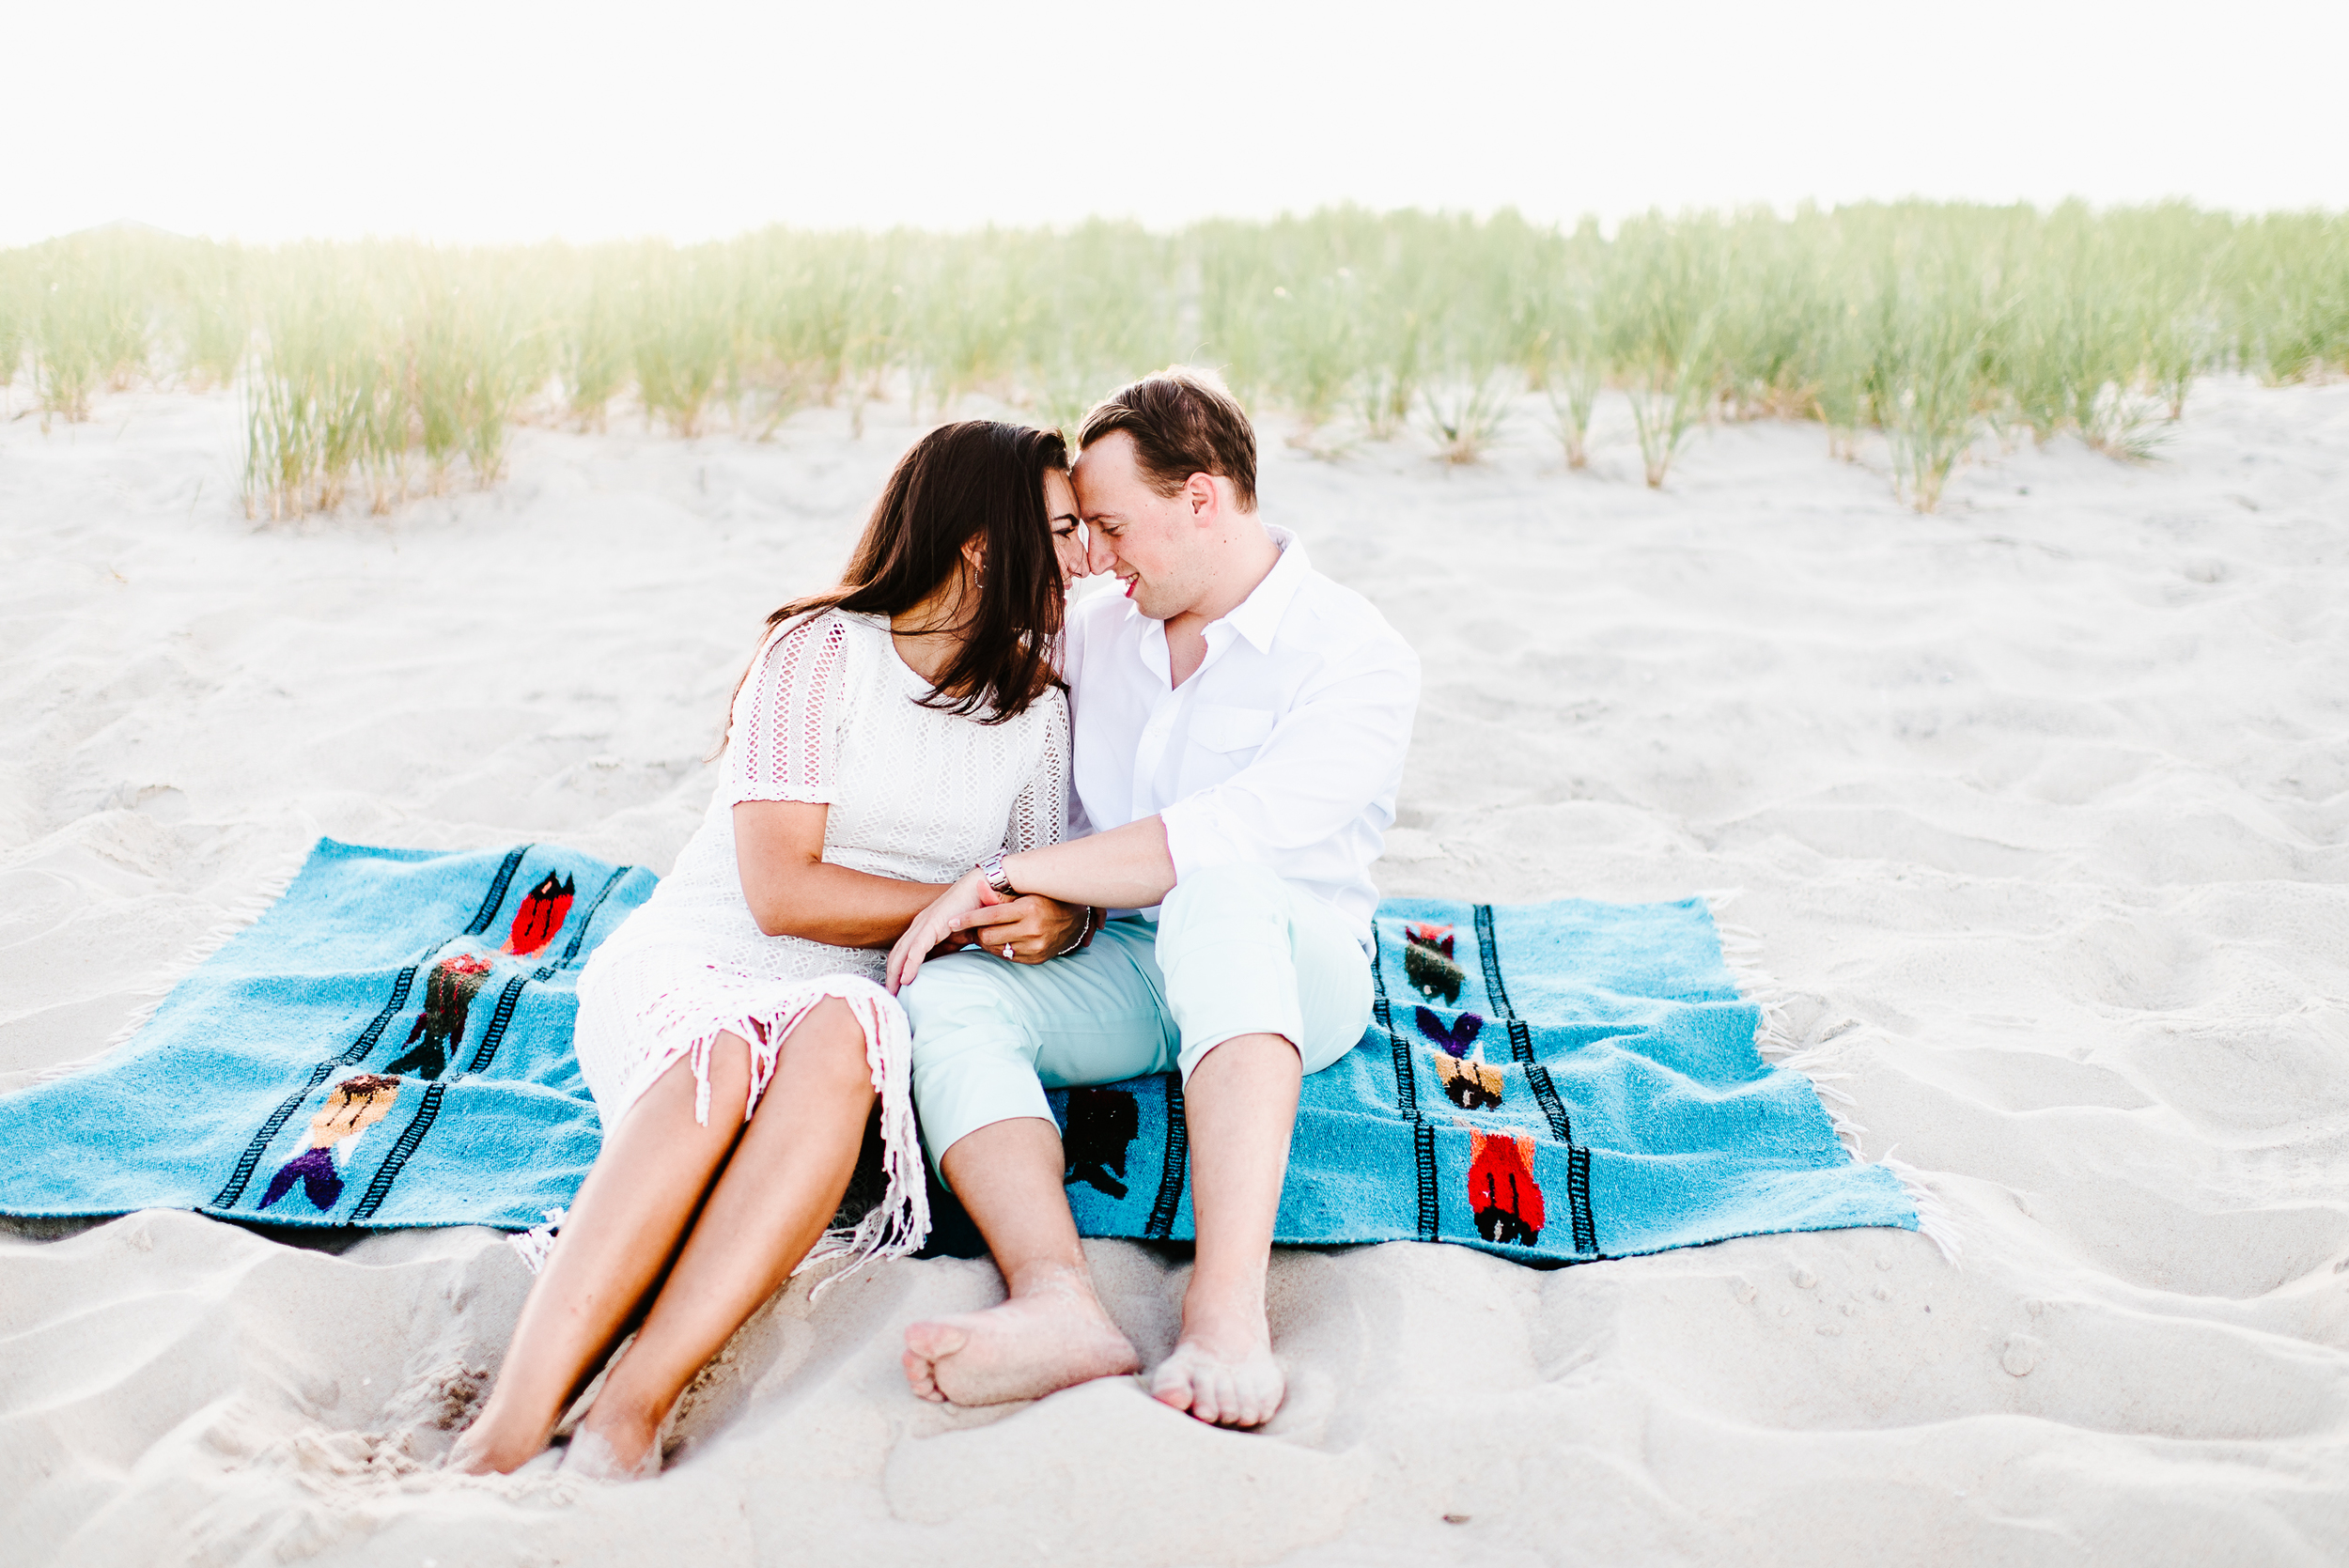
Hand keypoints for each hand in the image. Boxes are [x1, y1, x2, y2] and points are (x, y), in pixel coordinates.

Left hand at [887, 869, 997, 992]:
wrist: (984, 888)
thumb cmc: (974, 911)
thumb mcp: (959, 937)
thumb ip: (949, 949)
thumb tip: (944, 967)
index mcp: (924, 927)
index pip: (903, 951)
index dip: (897, 970)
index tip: (896, 989)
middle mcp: (919, 925)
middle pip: (897, 953)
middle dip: (891, 975)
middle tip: (890, 996)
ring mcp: (924, 923)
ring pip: (902, 952)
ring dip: (895, 973)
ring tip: (893, 992)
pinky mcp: (933, 923)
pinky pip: (917, 948)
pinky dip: (910, 964)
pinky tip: (906, 979)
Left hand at [955, 894, 1086, 963]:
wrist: (1076, 920)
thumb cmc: (1047, 901)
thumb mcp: (1026, 893)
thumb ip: (1000, 894)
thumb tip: (978, 886)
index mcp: (1029, 909)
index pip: (990, 916)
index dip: (968, 919)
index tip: (951, 922)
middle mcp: (1033, 930)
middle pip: (989, 936)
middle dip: (978, 931)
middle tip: (976, 925)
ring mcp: (1035, 947)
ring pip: (996, 949)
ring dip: (988, 941)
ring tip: (990, 931)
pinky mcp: (1037, 959)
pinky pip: (1008, 957)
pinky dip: (1001, 948)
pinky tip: (1005, 939)